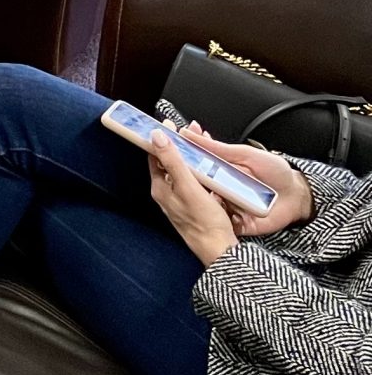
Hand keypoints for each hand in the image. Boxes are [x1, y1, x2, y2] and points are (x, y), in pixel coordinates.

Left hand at [148, 131, 240, 264]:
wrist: (220, 249)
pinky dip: (200, 170)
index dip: (161, 139)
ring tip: (198, 145)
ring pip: (182, 171)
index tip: (168, 125)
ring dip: (189, 157)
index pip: (155, 156)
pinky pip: (194, 182)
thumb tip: (156, 137)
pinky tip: (209, 168)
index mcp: (160, 188)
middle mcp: (167, 194)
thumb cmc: (204, 223)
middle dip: (177, 145)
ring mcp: (181, 200)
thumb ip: (172, 161)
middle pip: (169, 162)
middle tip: (186, 132)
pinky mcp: (195, 205)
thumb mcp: (188, 186)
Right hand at [183, 122, 315, 236]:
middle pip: (193, 183)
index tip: (170, 147)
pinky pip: (220, 220)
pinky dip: (218, 214)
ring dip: (201, 196)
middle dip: (185, 176)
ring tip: (204, 188)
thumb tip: (192, 134)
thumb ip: (219, 148)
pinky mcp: (234, 221)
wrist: (298, 197)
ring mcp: (226, 204)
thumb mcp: (247, 154)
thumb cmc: (276, 173)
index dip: (180, 155)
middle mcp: (219, 186)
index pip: (193, 161)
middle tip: (180, 170)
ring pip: (203, 202)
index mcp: (219, 167)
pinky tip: (220, 205)